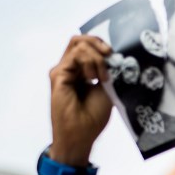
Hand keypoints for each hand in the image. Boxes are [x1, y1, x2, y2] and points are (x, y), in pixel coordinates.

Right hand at [48, 35, 112, 164]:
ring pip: (78, 44)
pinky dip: (90, 62)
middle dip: (98, 43)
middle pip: (80, 40)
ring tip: (102, 77)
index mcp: (81, 71)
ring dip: (96, 57)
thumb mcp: (107, 88)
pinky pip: (75, 55)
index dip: (102, 45)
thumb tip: (116, 55)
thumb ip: (108, 71)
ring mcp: (63, 70)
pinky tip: (95, 78)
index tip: (116, 56)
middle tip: (110, 55)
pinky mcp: (58, 74)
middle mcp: (70, 68)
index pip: (88, 46)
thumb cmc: (93, 117)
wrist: (81, 133)